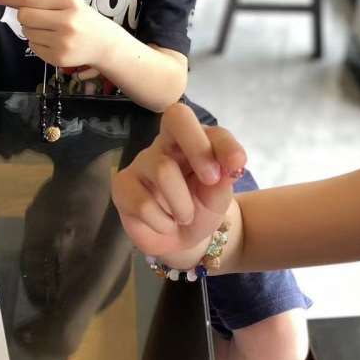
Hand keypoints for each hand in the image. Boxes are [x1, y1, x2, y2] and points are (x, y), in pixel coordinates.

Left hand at [0, 0, 116, 68]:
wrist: (104, 44)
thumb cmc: (83, 19)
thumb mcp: (69, 2)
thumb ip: (43, 0)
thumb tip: (10, 1)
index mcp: (68, 2)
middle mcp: (66, 21)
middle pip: (24, 16)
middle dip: (24, 16)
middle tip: (37, 17)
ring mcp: (62, 42)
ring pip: (27, 32)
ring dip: (31, 30)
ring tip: (49, 30)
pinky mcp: (58, 58)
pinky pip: (33, 47)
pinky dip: (37, 43)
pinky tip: (53, 41)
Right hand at [111, 102, 246, 268]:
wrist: (180, 240)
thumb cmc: (201, 209)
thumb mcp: (219, 197)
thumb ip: (225, 179)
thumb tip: (233, 164)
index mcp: (193, 141)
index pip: (208, 126)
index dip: (222, 142)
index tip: (236, 166)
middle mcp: (165, 144)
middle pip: (175, 118)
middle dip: (198, 148)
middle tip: (211, 181)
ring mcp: (141, 163)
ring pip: (164, 170)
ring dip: (183, 205)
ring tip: (184, 217)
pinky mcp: (122, 186)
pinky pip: (144, 203)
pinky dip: (163, 222)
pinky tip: (164, 224)